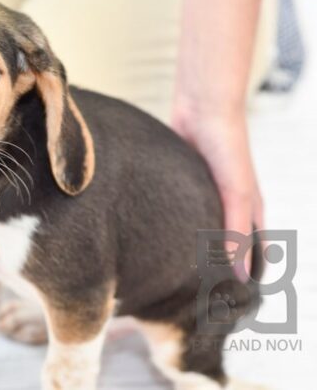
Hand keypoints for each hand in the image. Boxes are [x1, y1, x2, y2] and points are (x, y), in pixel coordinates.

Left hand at [172, 103, 262, 281]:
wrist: (204, 109)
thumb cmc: (227, 148)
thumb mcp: (236, 192)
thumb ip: (235, 230)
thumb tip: (237, 272)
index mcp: (248, 210)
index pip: (253, 252)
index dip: (247, 276)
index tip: (232, 303)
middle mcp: (229, 205)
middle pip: (225, 243)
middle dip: (216, 267)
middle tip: (199, 296)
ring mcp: (206, 194)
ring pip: (201, 229)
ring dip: (194, 248)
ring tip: (175, 275)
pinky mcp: (184, 183)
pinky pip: (181, 211)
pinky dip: (176, 226)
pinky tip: (158, 239)